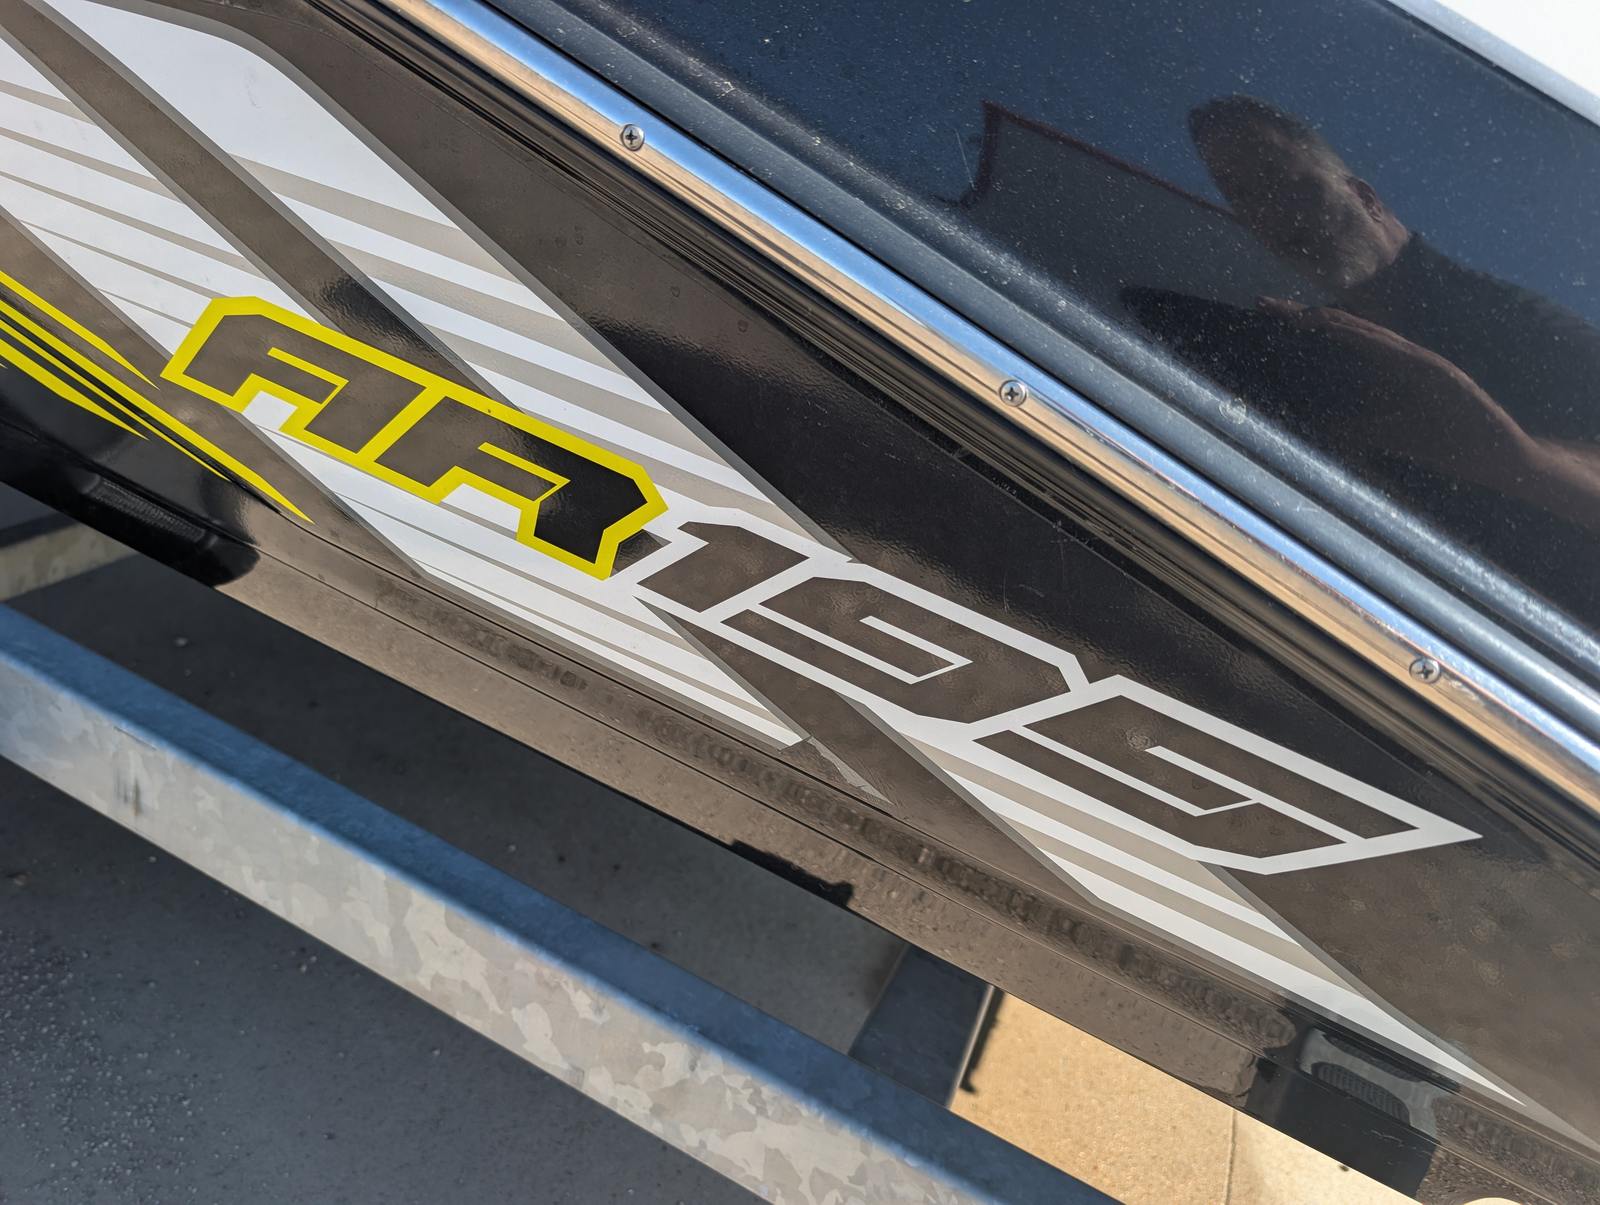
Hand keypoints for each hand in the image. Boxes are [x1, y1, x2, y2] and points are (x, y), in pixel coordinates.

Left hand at [1256, 297, 1599, 523]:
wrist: (1499, 455)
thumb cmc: (1446, 443)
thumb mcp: (1386, 435)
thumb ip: (1353, 427)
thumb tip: (1315, 426)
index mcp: (1388, 369)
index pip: (1337, 340)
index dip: (1303, 327)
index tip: (1265, 318)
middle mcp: (1400, 357)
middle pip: (1343, 329)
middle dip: (1302, 317)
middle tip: (1260, 304)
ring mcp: (1419, 361)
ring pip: (1364, 333)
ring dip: (1328, 321)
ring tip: (1292, 312)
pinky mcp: (1436, 371)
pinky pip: (1392, 350)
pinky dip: (1362, 337)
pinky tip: (1336, 327)